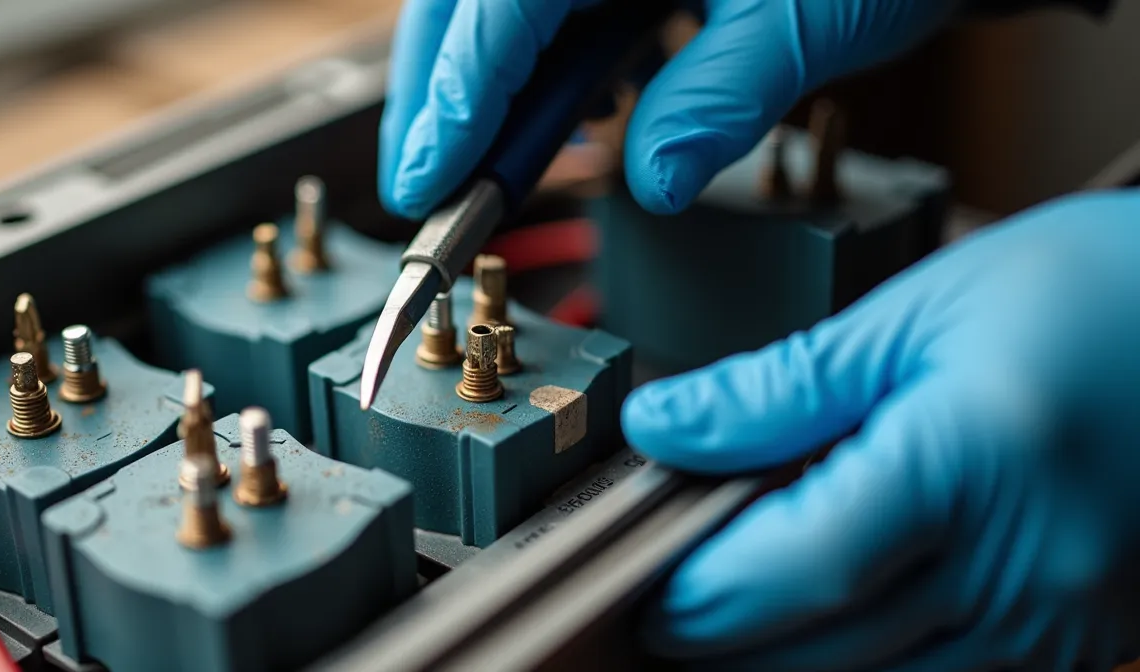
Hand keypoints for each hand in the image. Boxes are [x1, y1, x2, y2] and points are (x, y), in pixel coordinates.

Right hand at [379, 0, 958, 219]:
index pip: (503, 2)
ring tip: (483, 159)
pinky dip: (539, 59)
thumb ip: (722, 98)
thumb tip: (650, 182)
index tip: (427, 176)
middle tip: (427, 181)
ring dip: (483, 79)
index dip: (458, 95)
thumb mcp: (812, 17)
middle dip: (443, 88)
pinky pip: (550, 5)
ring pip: (500, 3)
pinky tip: (565, 109)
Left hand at [623, 190, 1139, 670]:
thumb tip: (662, 428)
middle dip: (730, 644)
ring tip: (739, 616)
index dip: (708, 597)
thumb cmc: (1085, 291)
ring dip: (792, 664)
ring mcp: (1066, 620)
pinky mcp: (1086, 642)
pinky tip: (832, 625)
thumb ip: (779, 388)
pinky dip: (872, 667)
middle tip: (669, 612)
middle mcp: (1027, 565)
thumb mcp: (917, 314)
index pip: (802, 569)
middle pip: (830, 650)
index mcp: (974, 461)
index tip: (649, 594)